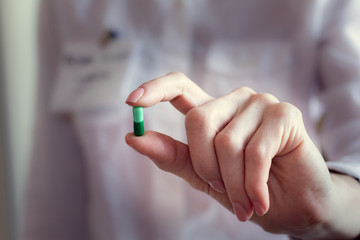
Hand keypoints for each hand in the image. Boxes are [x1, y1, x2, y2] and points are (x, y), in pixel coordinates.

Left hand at [125, 72, 359, 237]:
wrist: (292, 206)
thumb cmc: (246, 188)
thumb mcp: (203, 176)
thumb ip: (173, 156)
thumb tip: (133, 137)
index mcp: (213, 112)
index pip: (179, 86)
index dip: (154, 89)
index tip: (131, 101)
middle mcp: (234, 101)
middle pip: (198, 121)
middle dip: (206, 167)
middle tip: (223, 190)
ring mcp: (260, 104)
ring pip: (227, 142)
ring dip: (234, 184)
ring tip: (246, 200)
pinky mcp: (285, 114)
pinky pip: (255, 152)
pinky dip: (253, 184)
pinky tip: (261, 199)